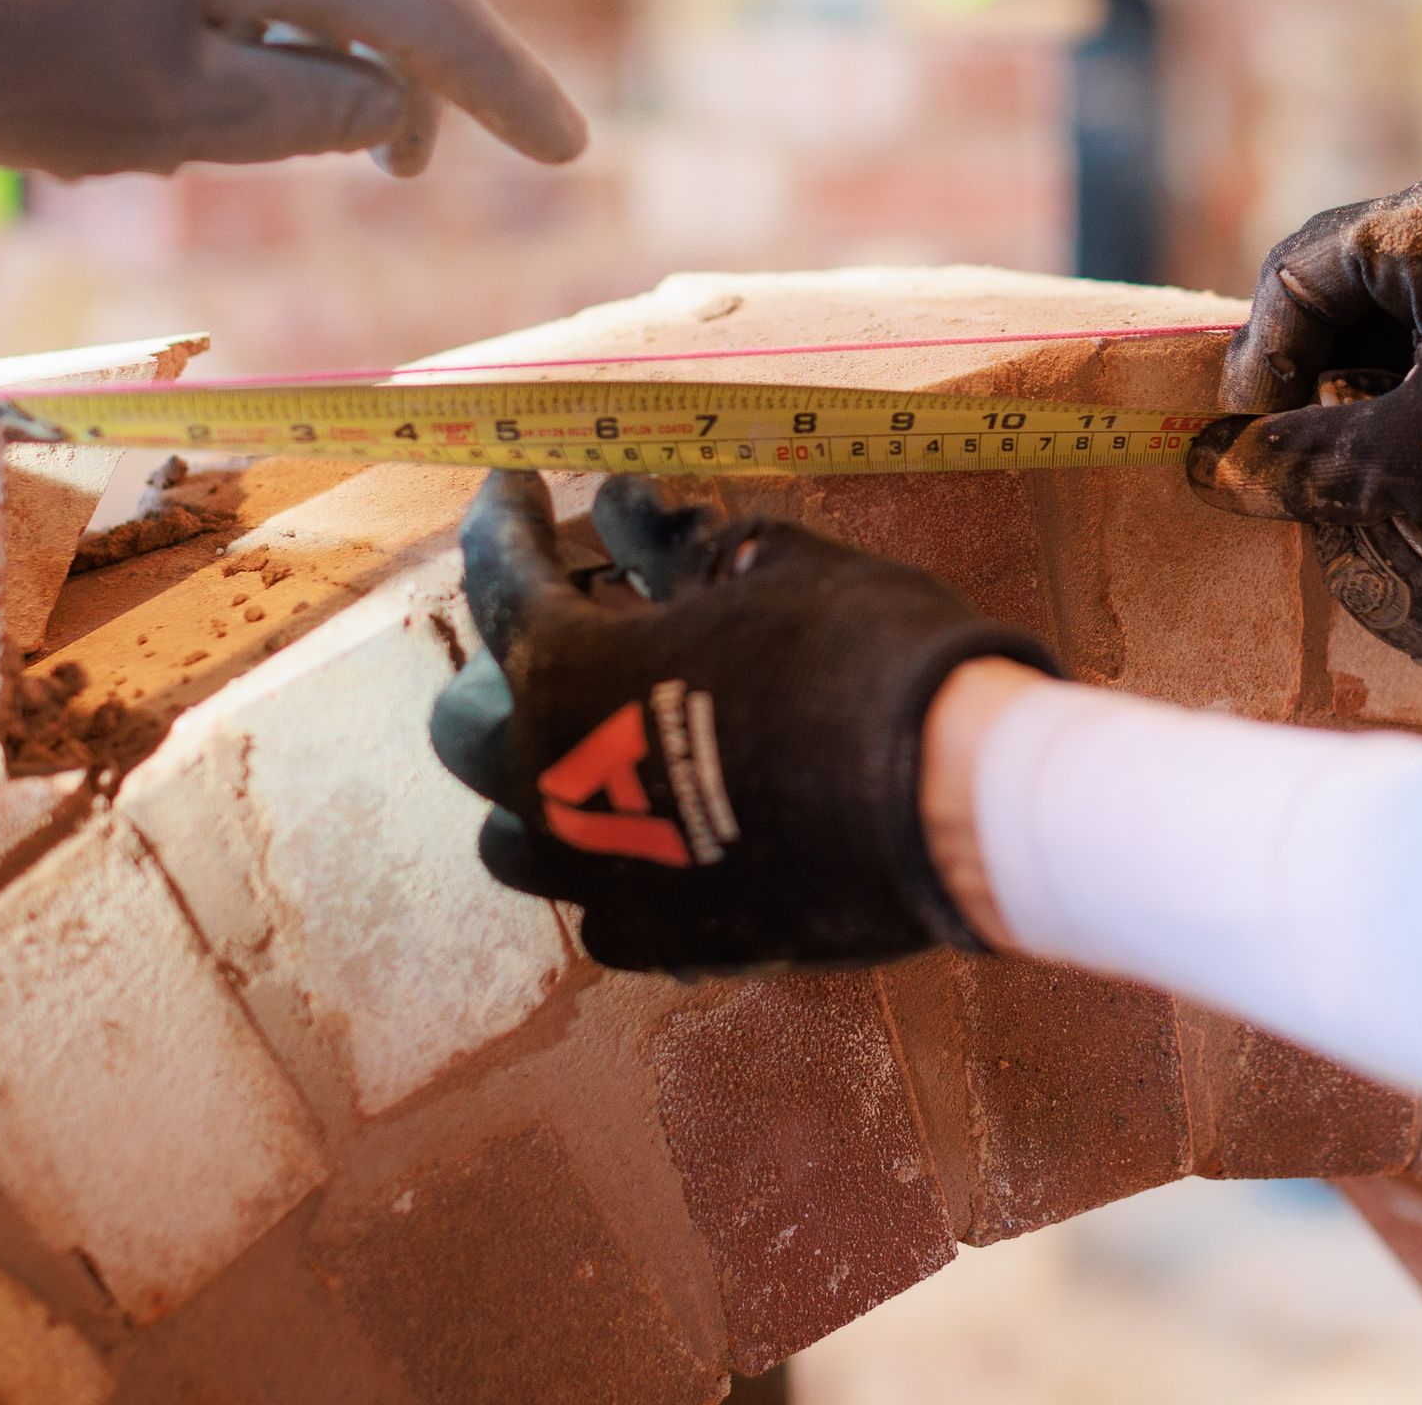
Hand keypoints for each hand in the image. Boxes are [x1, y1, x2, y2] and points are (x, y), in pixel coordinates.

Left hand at [0, 0, 588, 179]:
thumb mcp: (168, 119)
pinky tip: (205, 62)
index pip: (433, 5)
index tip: (570, 151)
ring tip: (292, 123)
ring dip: (337, 21)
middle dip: (427, 48)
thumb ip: (307, 115)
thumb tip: (390, 110)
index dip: (508, 86)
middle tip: (404, 161)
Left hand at [430, 472, 1057, 975]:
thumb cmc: (865, 656)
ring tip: (608, 741)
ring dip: (541, 780)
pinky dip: (619, 861)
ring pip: (512, 835)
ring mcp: (598, 875)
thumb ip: (689, 548)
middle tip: (579, 627)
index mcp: (566, 670)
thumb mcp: (778, 568)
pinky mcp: (663, 939)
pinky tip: (672, 828)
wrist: (951, 797)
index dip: (500, 516)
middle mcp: (551, 783)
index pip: (498, 576)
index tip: (508, 482)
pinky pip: (600, 904)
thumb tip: (637, 513)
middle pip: (470, 725)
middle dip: (510, 667)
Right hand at [1189, 166, 1421, 605]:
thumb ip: (1307, 456)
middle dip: (1309, 372)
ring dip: (1359, 385)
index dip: (1261, 355)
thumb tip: (1219, 470)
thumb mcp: (1415, 458)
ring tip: (1349, 461)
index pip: (1301, 269)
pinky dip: (1414, 384)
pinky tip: (1409, 448)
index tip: (1251, 433)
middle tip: (1292, 451)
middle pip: (1348, 285)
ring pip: (1399, 313)